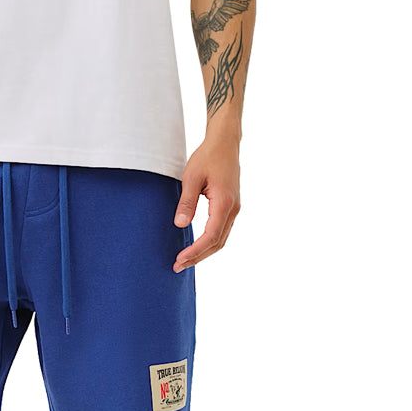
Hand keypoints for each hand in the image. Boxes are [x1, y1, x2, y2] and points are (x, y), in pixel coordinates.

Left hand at [173, 136, 240, 271]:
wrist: (225, 143)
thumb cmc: (207, 157)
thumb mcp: (191, 178)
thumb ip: (186, 202)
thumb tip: (180, 225)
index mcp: (224, 202)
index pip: (210, 236)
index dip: (195, 251)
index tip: (179, 259)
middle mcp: (233, 209)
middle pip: (217, 243)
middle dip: (198, 257)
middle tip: (177, 266)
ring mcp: (234, 209)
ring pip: (221, 239)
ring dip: (203, 252)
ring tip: (185, 260)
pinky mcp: (231, 207)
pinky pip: (221, 232)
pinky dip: (209, 243)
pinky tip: (196, 247)